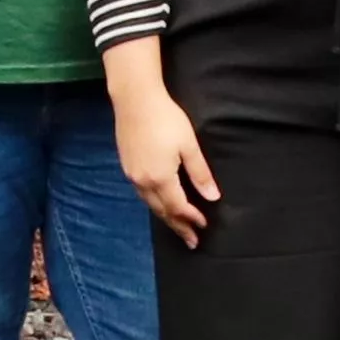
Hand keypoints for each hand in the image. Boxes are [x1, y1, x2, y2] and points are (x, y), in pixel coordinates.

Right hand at [115, 82, 221, 245]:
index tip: (204, 226)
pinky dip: (153, 203)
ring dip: (165, 216)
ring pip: (150, 203)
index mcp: (160, 178)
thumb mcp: (189, 145)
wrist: (134, 98)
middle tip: (191, 240)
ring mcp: (132, 174)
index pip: (178, 207)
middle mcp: (143, 181)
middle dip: (178, 226)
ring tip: (176, 225)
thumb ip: (200, 173)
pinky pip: (142, 193)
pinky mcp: (126, 165)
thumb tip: (212, 196)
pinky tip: (159, 202)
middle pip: (162, 211)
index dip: (192, 218)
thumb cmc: (165, 119)